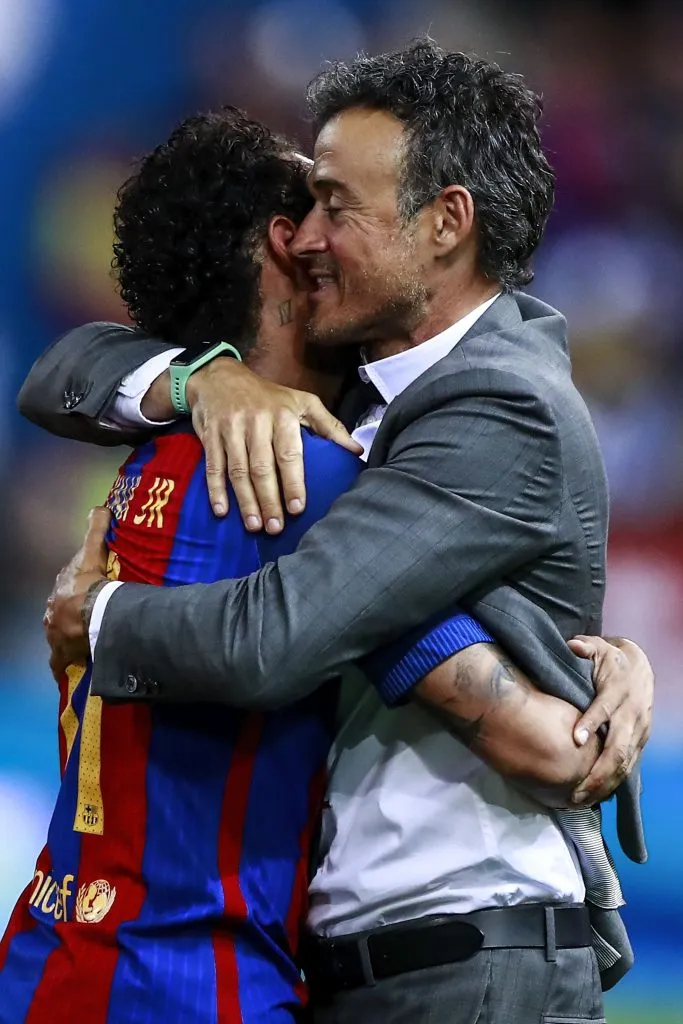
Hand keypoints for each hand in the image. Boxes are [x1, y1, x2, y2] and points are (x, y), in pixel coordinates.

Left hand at [44, 507, 111, 679]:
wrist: (90, 614)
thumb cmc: (91, 584)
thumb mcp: (93, 553)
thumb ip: (96, 530)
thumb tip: (100, 507)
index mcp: (61, 588)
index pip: (68, 584)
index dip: (78, 585)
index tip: (91, 586)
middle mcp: (52, 610)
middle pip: (62, 609)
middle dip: (72, 611)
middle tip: (90, 614)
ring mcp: (55, 633)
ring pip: (61, 633)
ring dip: (70, 634)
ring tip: (85, 637)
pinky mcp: (62, 653)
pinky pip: (60, 661)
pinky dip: (63, 665)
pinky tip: (69, 667)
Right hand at [186, 358, 361, 530]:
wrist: (219, 377)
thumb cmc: (268, 396)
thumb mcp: (303, 402)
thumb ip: (330, 426)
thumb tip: (356, 450)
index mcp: (282, 416)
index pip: (289, 454)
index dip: (293, 483)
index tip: (297, 509)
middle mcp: (256, 422)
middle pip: (262, 467)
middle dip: (269, 499)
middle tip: (276, 528)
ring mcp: (231, 429)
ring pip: (238, 470)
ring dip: (246, 501)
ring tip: (255, 525)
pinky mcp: (210, 436)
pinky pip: (213, 466)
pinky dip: (215, 490)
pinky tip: (222, 511)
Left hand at [567, 635, 653, 804]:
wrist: (640, 667)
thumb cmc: (611, 659)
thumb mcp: (599, 647)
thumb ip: (585, 647)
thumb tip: (573, 645)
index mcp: (619, 690)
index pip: (606, 708)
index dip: (592, 722)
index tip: (576, 739)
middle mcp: (632, 713)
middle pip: (618, 747)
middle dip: (597, 771)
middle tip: (574, 790)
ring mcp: (639, 730)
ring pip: (625, 763)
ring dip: (604, 784)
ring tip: (580, 800)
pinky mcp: (641, 740)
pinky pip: (629, 766)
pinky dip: (613, 783)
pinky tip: (596, 797)